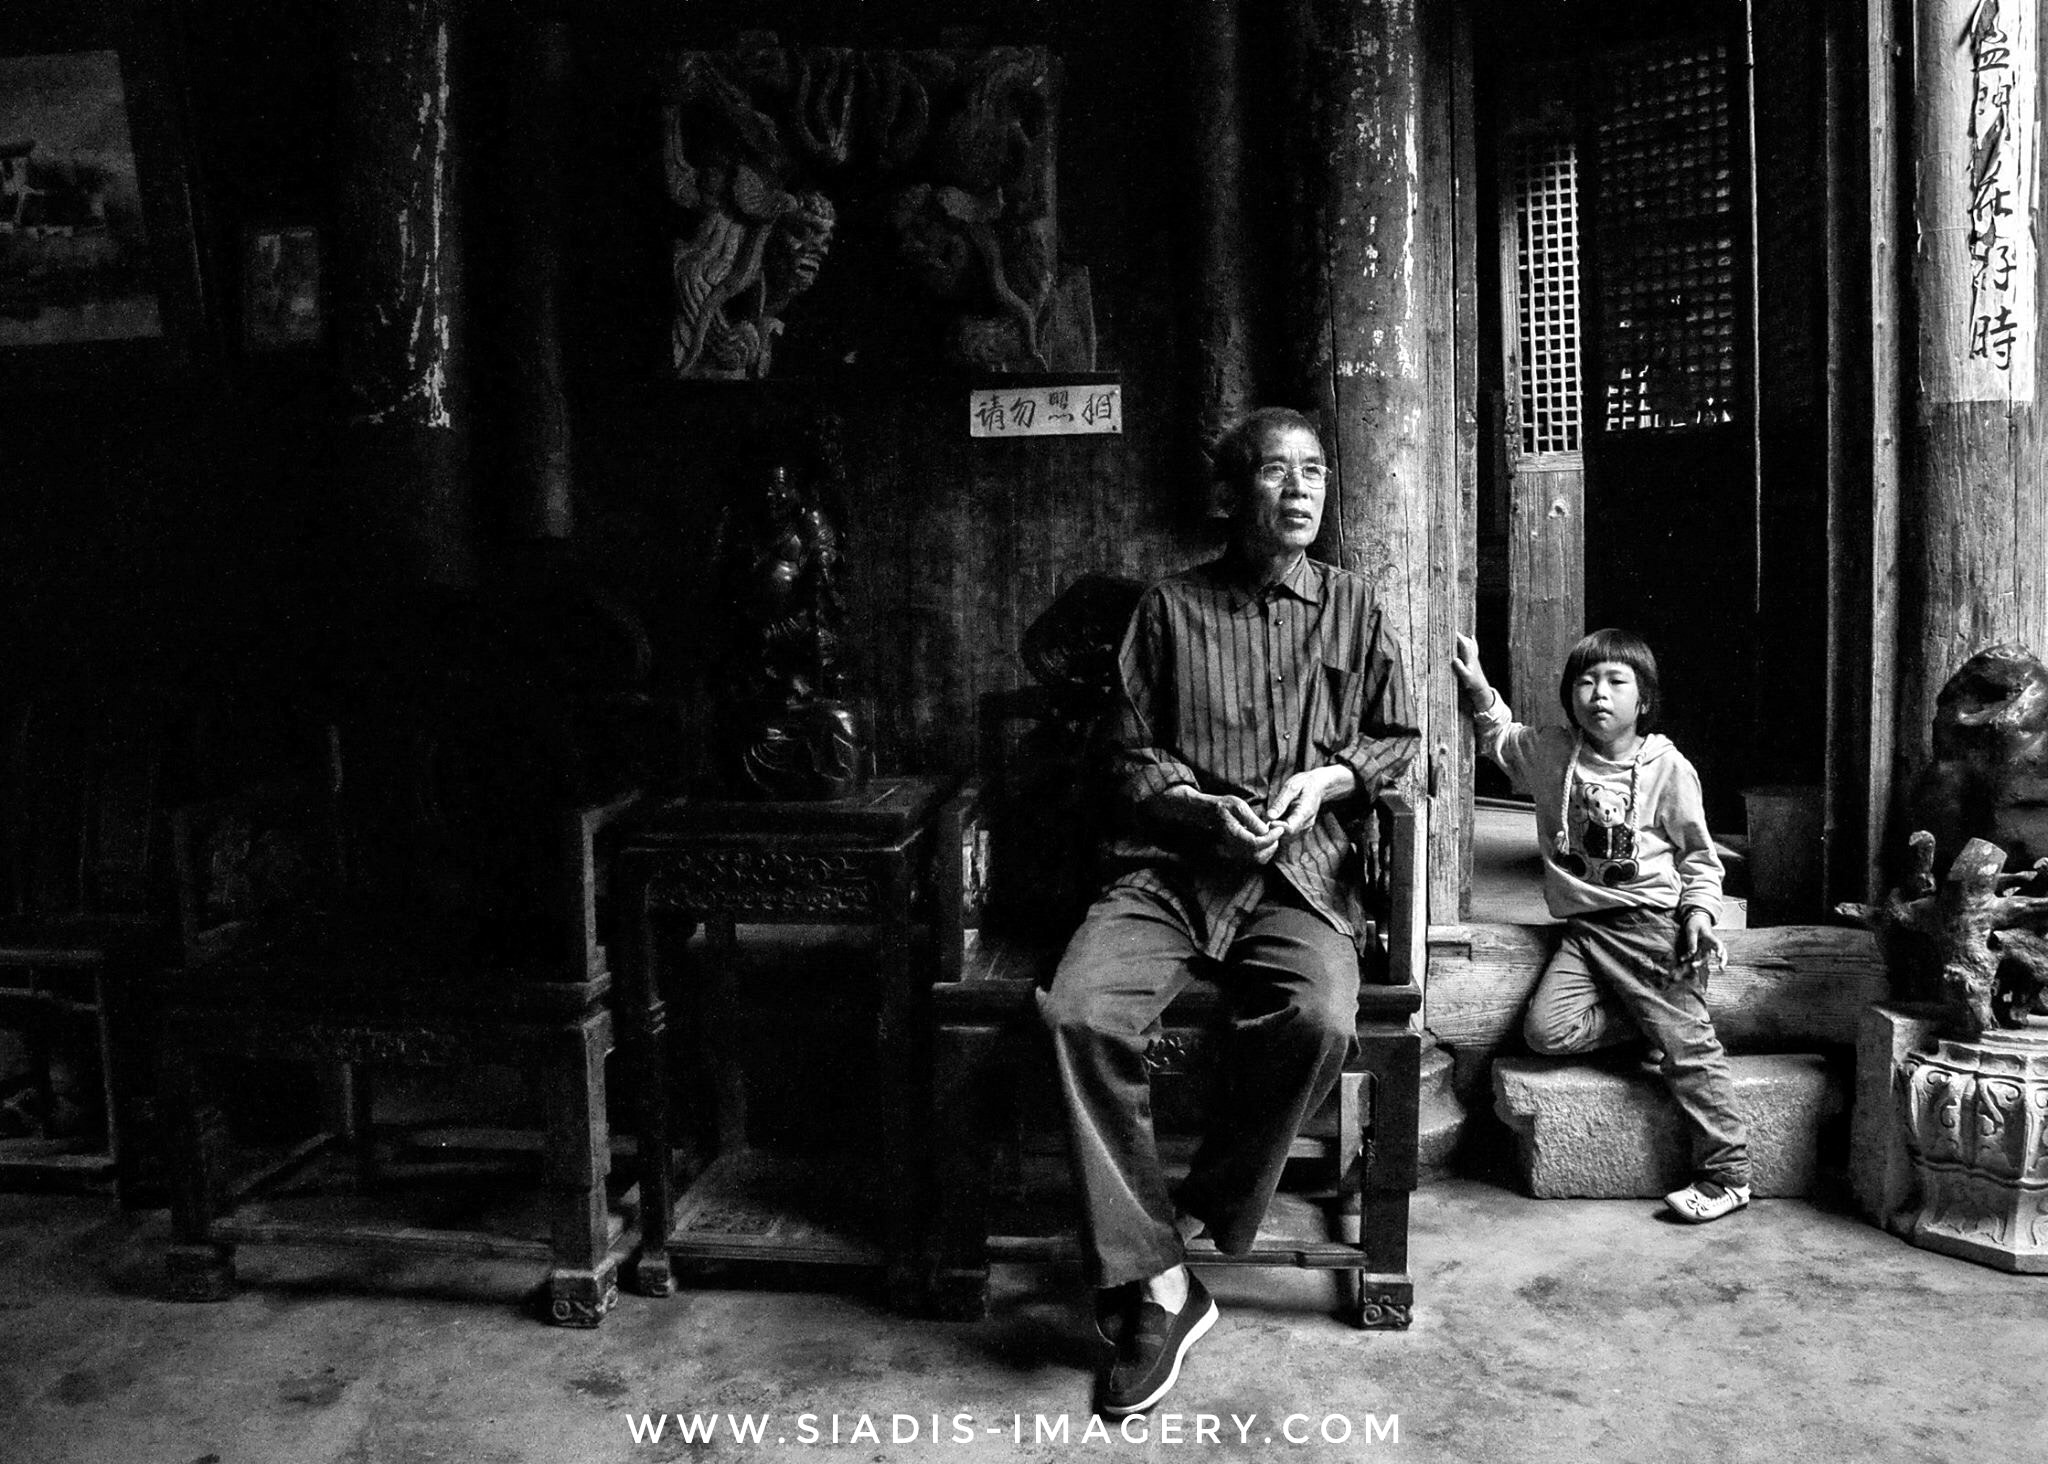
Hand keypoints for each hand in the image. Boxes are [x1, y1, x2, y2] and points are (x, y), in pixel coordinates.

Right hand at [1154, 787, 1282, 865]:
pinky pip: (1254, 858)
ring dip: (1269, 849)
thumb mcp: (1237, 805)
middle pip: (1259, 856)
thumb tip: (1266, 830)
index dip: (1272, 838)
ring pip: (1258, 860)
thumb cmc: (1222, 806)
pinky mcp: (1237, 853)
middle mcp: (1233, 847)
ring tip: (1272, 835)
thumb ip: (1252, 819)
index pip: (1257, 843)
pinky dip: (1264, 851)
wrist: (1206, 812)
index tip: (1280, 828)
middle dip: (1272, 845)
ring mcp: (1234, 852)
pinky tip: (1265, 839)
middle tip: (1277, 831)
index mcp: (1233, 834)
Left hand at [1265, 766, 1352, 838]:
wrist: (1319, 785)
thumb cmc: (1304, 784)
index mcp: (1305, 812)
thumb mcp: (1291, 787)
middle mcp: (1307, 823)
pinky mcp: (1302, 829)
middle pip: (1287, 835)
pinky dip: (1281, 830)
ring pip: (1287, 837)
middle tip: (1266, 819)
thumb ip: (1281, 802)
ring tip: (1272, 817)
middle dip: (1275, 830)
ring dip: (1277, 831)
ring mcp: (1306, 827)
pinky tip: (1278, 819)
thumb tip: (1269, 816)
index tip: (1269, 820)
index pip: (1290, 829)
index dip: (1277, 827)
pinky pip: (1289, 835)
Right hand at [1452, 633, 1493, 713]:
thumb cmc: (1473, 683)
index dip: (1459, 638)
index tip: (1452, 632)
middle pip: (1468, 642)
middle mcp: (1473, 656)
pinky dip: (1472, 642)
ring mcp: (1474, 658)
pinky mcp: (1474, 660)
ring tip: (1459, 632)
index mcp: (1470, 658)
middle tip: (1452, 631)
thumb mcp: (1465, 677)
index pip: (1464, 644)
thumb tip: (1454, 659)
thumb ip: (1460, 668)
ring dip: (1465, 637)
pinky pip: (1473, 648)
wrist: (1481, 688)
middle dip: (1460, 636)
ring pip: (1471, 644)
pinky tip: (1472, 637)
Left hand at [1676, 911, 1725, 979]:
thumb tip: (1692, 954)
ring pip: (1707, 956)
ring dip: (1701, 962)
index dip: (1719, 949)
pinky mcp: (1701, 948)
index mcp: (1710, 936)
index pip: (1717, 943)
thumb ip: (1692, 942)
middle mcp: (1710, 943)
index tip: (1718, 956)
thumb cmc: (1695, 922)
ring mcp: (1706, 946)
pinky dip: (1690, 957)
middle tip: (1721, 969)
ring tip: (1693, 966)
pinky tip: (1682, 959)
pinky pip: (1697, 955)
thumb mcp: (1691, 930)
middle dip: (1722, 961)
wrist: (1697, 918)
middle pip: (1720, 952)